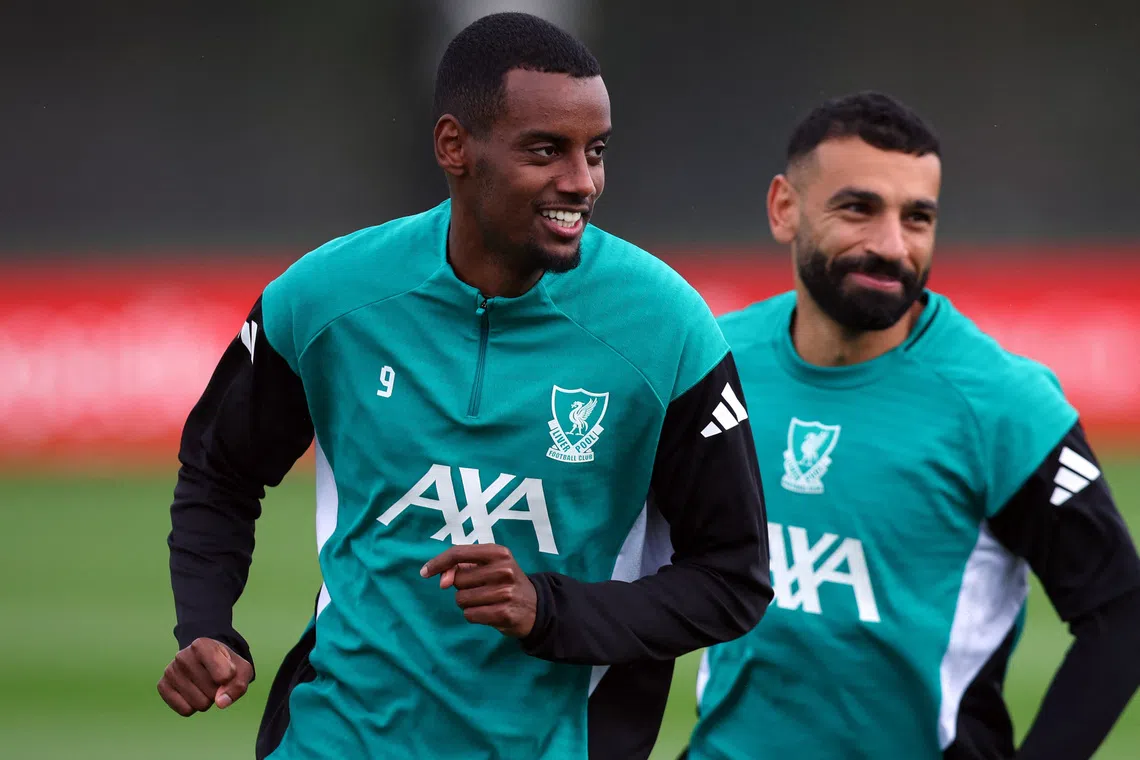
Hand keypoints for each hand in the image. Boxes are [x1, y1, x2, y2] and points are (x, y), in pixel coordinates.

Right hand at [157, 638, 252, 715]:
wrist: (205, 661)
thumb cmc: (226, 665)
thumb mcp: (241, 670)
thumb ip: (238, 685)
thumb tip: (220, 703)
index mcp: (202, 645)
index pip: (224, 675)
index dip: (231, 679)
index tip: (229, 670)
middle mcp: (182, 655)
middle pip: (212, 692)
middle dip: (218, 691)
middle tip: (214, 679)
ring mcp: (170, 671)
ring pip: (199, 704)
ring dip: (207, 700)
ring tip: (204, 685)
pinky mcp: (162, 686)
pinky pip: (185, 710)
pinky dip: (193, 707)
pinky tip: (192, 693)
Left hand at [421, 544, 537, 637]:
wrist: (536, 607)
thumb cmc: (505, 582)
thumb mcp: (489, 566)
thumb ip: (461, 568)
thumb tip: (442, 580)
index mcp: (499, 552)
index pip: (459, 553)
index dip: (438, 562)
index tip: (425, 572)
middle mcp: (504, 569)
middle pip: (458, 580)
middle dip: (462, 587)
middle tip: (481, 588)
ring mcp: (506, 592)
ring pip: (462, 600)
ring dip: (467, 603)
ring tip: (486, 601)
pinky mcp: (504, 613)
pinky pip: (470, 615)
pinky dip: (474, 615)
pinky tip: (489, 612)